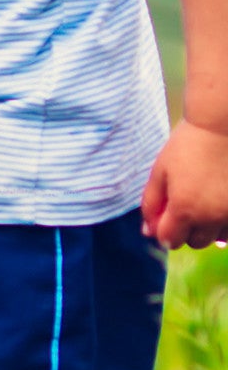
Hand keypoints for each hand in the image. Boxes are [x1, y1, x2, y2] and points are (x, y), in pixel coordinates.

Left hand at [143, 120, 227, 247]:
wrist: (222, 127)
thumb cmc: (187, 146)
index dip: (162, 231)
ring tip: (205, 203)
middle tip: (184, 206)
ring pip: (219, 239)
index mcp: (184, 209)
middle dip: (186, 231)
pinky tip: (220, 205)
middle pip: (195, 242)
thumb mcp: (160, 172)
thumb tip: (148, 232)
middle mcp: (211, 216)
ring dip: (209, 229)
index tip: (163, 217)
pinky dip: (226, 224)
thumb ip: (151, 204)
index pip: (169, 240)